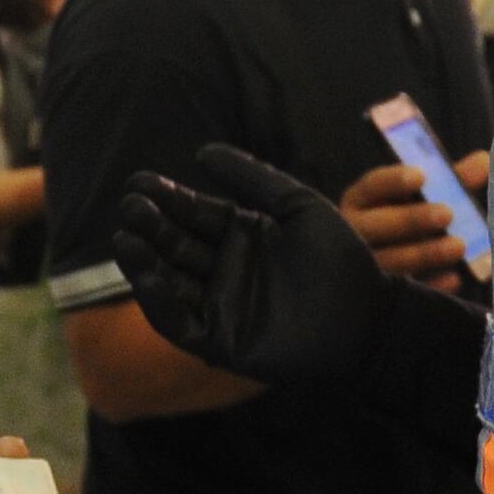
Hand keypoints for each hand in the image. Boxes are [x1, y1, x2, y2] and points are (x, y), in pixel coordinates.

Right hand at [114, 143, 388, 387]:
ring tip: (126, 240)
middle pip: (174, 244)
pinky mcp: (221, 340)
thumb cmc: (340, 259)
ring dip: (145, 262)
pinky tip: (148, 279)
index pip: (192, 212)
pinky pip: (181, 322)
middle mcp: (223, 268)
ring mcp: (220, 304)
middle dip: (150, 226)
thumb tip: (201, 152)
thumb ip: (252, 178)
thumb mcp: (297, 206)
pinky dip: (160, 303)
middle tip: (130, 207)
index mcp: (240, 234)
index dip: (165, 197)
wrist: (367, 318)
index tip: (140, 182)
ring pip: (169, 281)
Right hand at [339, 159, 475, 290]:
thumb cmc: (414, 218)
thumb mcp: (428, 197)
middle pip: (377, 226)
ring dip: (425, 253)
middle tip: (447, 213)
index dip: (394, 181)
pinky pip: (404, 293)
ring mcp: (367, 268)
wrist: (401, 264)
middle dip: (412, 220)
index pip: (371, 186)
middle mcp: (356, 234)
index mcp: (362, 201)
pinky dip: (431, 285)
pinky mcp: (382, 298)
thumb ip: (452, 180)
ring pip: (390, 261)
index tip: (421, 176)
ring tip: (459, 246)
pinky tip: (455, 278)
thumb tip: (484, 161)